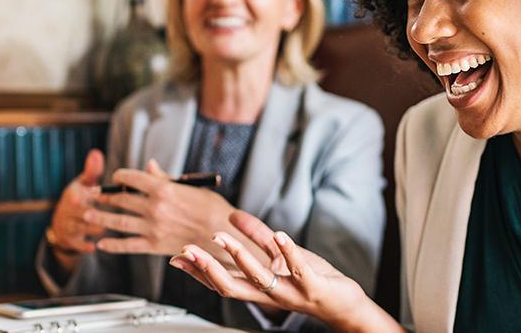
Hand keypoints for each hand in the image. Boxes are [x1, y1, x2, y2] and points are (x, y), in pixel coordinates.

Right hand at [49, 150, 106, 269]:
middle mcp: (67, 211)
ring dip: (99, 228)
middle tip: (120, 213)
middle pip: (85, 212)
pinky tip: (97, 245)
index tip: (112, 196)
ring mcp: (68, 227)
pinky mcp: (70, 242)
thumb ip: (92, 170)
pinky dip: (88, 245)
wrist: (62, 223)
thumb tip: (96, 153)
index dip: (97, 196)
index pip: (82, 195)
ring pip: (86, 229)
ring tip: (116, 226)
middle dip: (100, 213)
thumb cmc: (80, 198)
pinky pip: (80, 245)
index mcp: (73, 195)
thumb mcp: (83, 183)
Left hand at [87, 160, 234, 256]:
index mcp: (164, 189)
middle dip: (106, 195)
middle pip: (122, 199)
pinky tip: (101, 243)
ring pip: (118, 221)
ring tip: (87, 213)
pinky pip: (127, 245)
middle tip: (95, 194)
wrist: (222, 235)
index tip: (115, 177)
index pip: (133, 178)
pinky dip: (112, 244)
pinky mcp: (153, 245)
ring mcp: (152, 227)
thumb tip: (149, 165)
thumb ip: (166, 178)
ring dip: (101, 216)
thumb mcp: (192, 187)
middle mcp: (154, 207)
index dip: (120, 176)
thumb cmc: (212, 208)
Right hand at [169, 211, 401, 331]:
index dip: (198, 272)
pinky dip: (289, 253)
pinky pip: (299, 270)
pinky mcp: (313, 287)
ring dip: (240, 258)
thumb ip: (259, 236)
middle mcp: (269, 294)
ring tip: (223, 237)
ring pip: (260, 279)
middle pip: (231, 286)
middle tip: (188, 251)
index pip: (222, 282)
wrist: (343, 303)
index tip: (176, 258)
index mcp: (259, 287)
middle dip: (208, 268)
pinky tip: (280, 235)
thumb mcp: (281, 254)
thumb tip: (234, 217)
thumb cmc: (311, 279)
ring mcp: (290, 292)